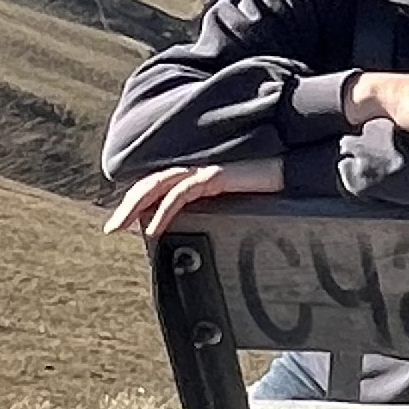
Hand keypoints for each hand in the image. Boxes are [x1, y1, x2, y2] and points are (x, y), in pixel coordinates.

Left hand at [104, 155, 284, 240]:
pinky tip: (154, 227)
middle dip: (127, 205)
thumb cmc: (271, 194)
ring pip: (159, 184)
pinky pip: (183, 192)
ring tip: (121, 226)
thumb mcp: (235, 209)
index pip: (159, 187)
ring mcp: (206, 169)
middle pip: (151, 183)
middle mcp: (197, 169)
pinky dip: (164, 210)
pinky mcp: (216, 174)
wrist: (297, 177)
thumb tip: (197, 238)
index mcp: (199, 176)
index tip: (124, 225)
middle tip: (111, 229)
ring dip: (135, 206)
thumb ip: (214, 216)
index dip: (138, 203)